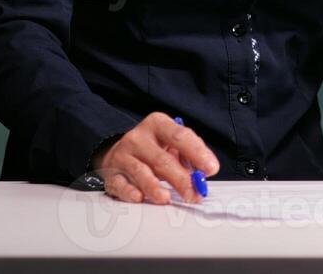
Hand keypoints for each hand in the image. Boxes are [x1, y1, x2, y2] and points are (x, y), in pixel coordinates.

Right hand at [91, 112, 219, 204]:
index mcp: (158, 125)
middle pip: (162, 159)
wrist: (120, 153)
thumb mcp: (172, 144)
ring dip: (155, 187)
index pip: (180, 136)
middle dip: (181, 179)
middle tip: (194, 193)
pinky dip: (130, 192)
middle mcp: (138, 138)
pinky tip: (140, 198)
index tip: (211, 168)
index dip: (197, 153)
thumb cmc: (154, 149)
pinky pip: (120, 184)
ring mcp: (123, 156)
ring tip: (166, 198)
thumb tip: (204, 173)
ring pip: (141, 172)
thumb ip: (189, 156)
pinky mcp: (112, 174)